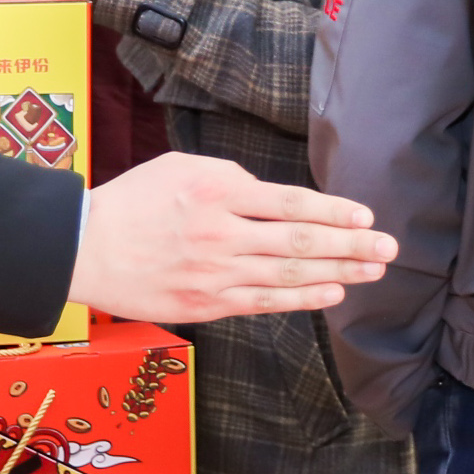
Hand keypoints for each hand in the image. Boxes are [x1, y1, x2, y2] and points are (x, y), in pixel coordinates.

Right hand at [68, 153, 397, 321]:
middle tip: (389, 248)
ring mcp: (215, 274)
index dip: (333, 211)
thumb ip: (231, 179)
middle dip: (351, 245)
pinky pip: (264, 302)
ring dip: (338, 273)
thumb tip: (271, 199)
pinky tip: (332, 293)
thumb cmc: (133, 201)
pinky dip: (302, 299)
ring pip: (289, 275)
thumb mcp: (180, 167)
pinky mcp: (206, 305)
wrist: (84, 249)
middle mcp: (221, 234)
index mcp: (216, 192)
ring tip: (373, 271)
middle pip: (300, 241)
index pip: (290, 202)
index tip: (366, 216)